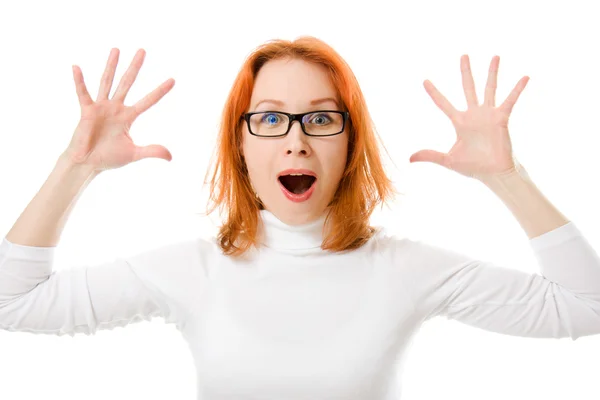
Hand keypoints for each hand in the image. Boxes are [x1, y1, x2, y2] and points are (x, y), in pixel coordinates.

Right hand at [63, 48, 174, 171]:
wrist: (87, 163)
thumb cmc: (109, 158)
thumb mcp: (133, 153)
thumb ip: (151, 151)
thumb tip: (171, 157)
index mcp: (128, 117)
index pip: (148, 101)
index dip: (160, 91)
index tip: (173, 80)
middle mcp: (116, 108)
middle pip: (128, 83)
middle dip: (135, 68)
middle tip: (143, 50)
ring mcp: (101, 107)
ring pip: (107, 82)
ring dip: (111, 66)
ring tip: (117, 49)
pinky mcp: (86, 111)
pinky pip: (82, 94)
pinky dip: (79, 81)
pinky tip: (76, 67)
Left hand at [410, 55, 529, 179]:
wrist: (493, 173)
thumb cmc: (473, 167)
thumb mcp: (448, 160)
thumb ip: (430, 155)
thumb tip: (408, 158)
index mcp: (460, 122)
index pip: (443, 104)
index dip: (434, 93)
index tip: (424, 80)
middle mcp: (473, 115)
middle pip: (467, 87)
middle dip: (465, 72)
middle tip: (463, 55)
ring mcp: (488, 115)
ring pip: (489, 88)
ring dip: (492, 72)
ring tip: (495, 56)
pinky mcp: (501, 118)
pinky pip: (510, 101)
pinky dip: (517, 89)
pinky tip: (525, 77)